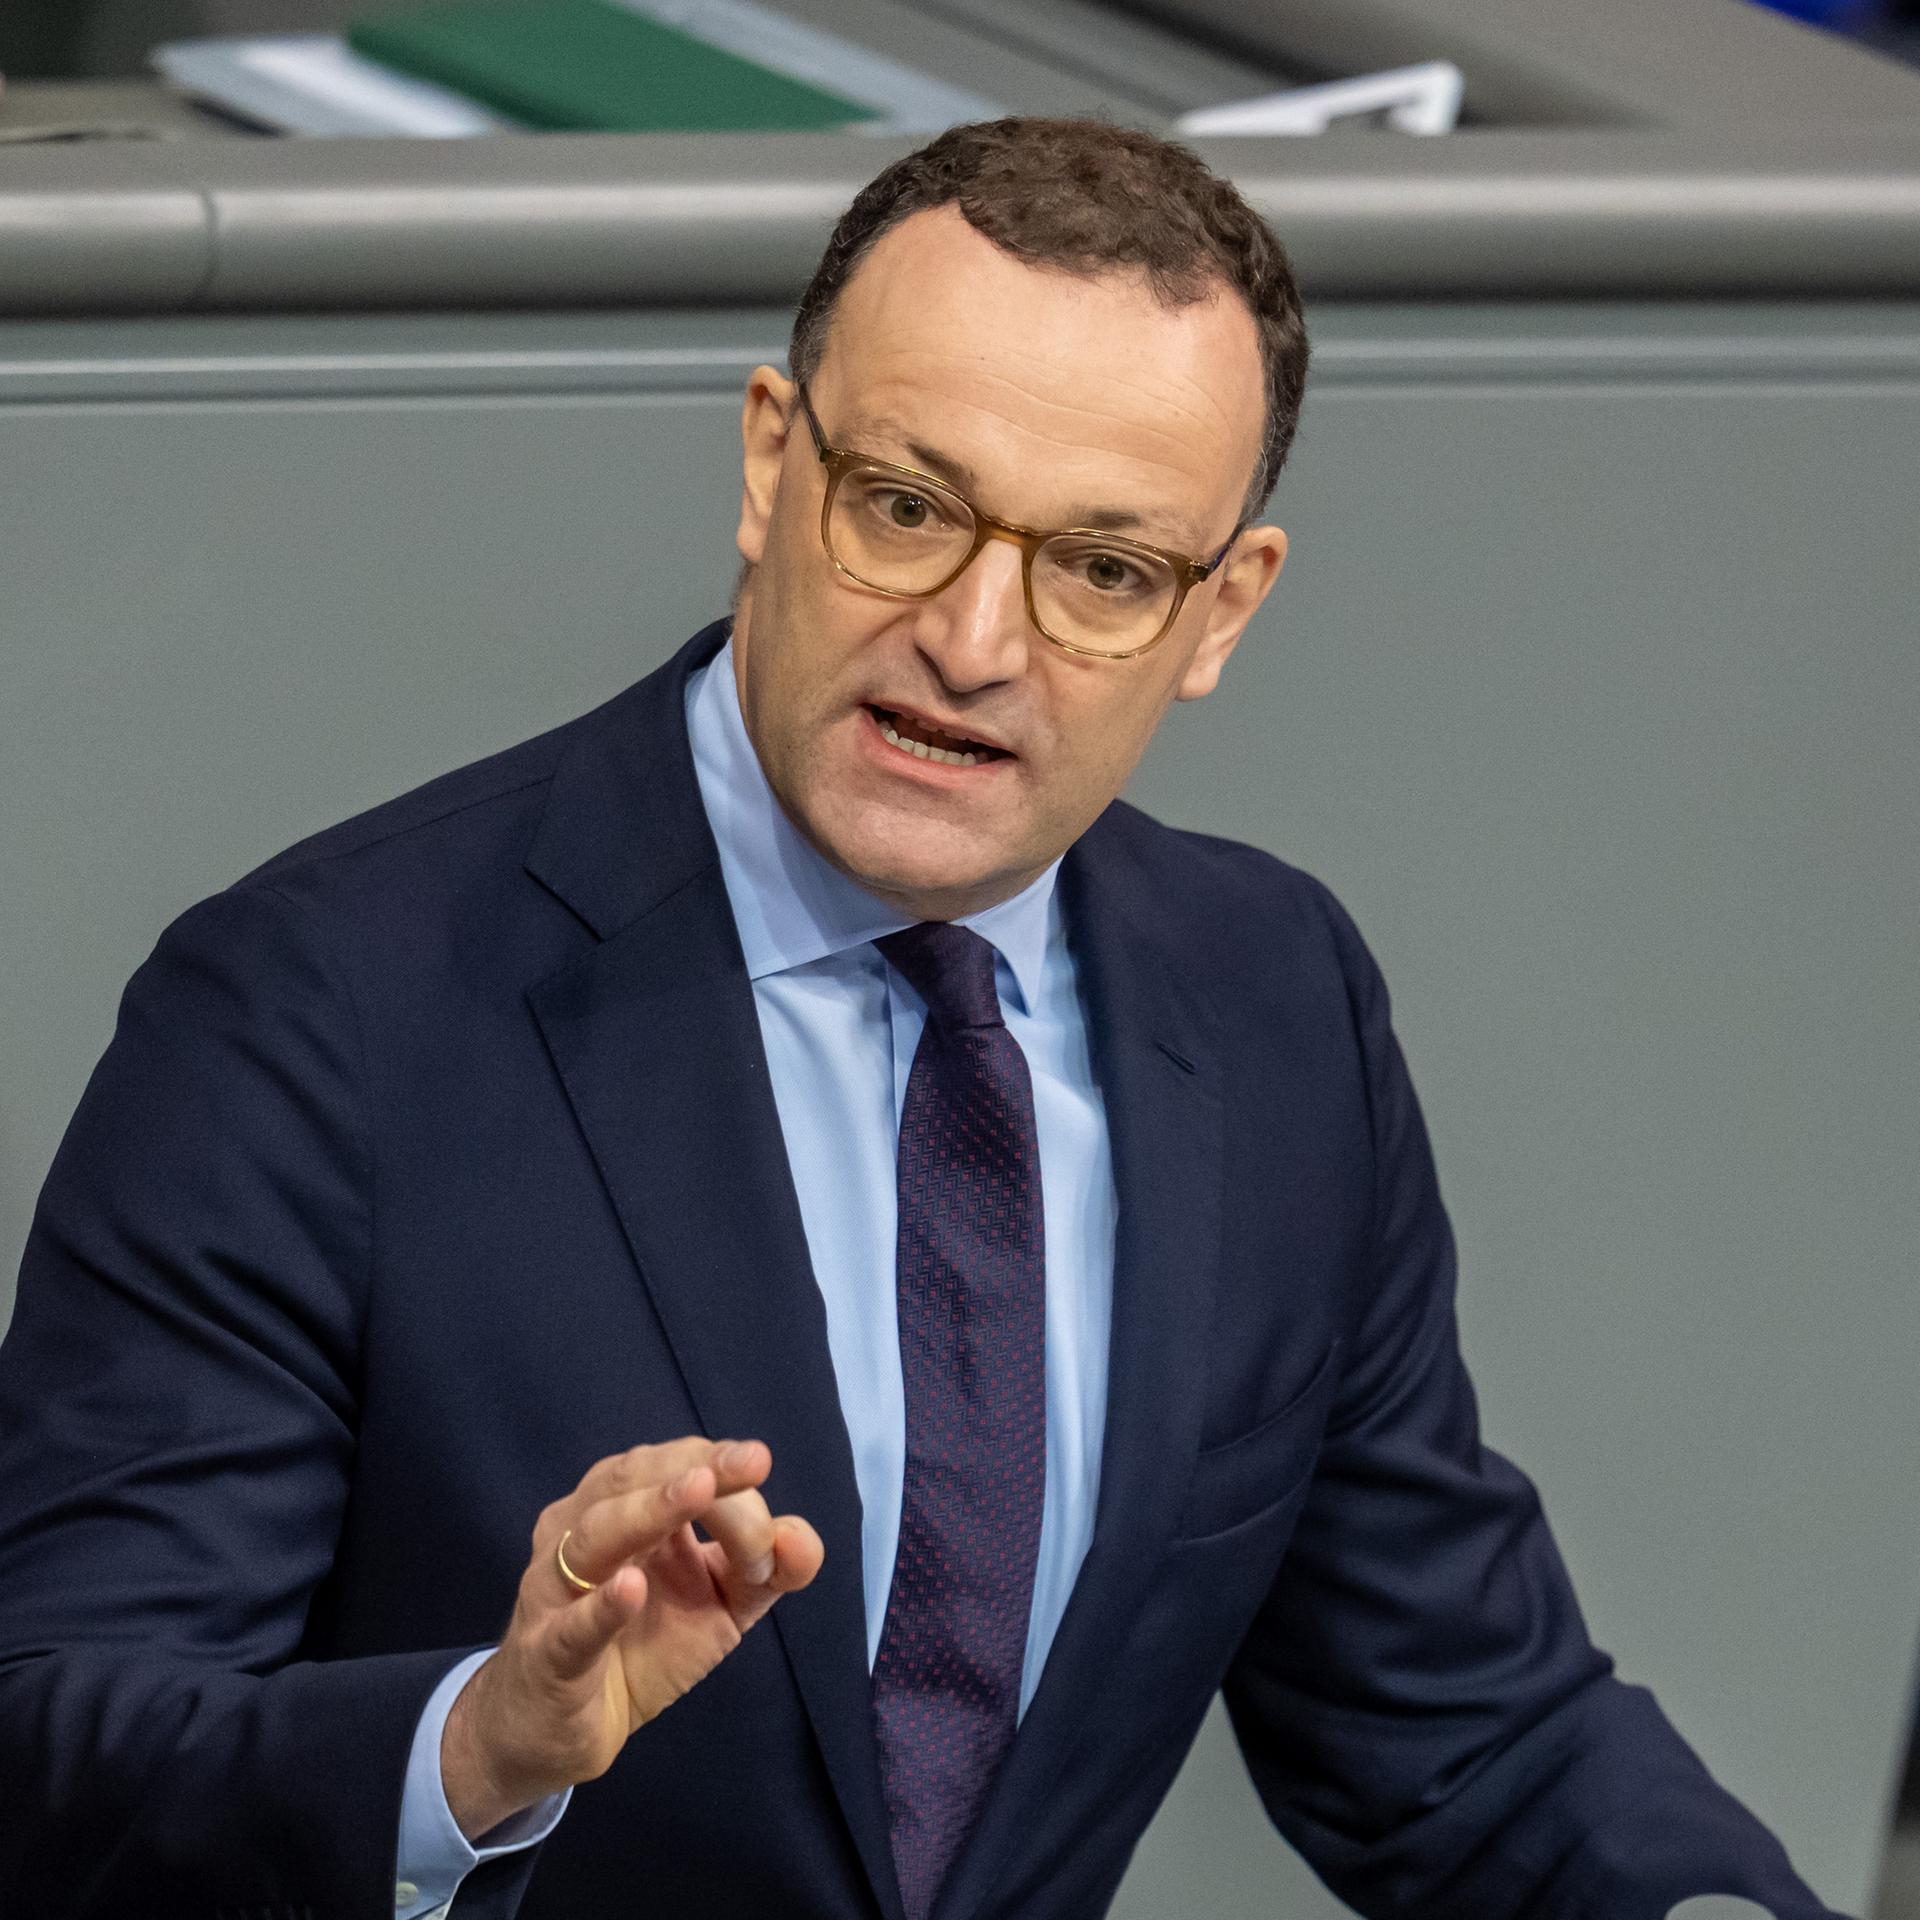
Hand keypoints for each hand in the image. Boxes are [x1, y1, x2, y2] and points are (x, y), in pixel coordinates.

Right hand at [440, 1436, 823, 1838]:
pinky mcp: (546, 1655)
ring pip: (596, 1537)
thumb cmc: (641, 1646)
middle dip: (693, 1466)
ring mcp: (558, 1591)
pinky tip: (631, 1589)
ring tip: (698, 1490)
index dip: (725, 1475)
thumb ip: (768, 1569)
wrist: (558, 1731)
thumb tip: (802, 1539)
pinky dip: (600, 1607)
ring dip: (649, 1511)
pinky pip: (570, 1628)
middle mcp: (584, 1533)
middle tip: (750, 1461)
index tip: (763, 1475)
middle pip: (631, 1480)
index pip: (676, 1469)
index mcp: (627, 1509)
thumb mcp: (720, 1604)